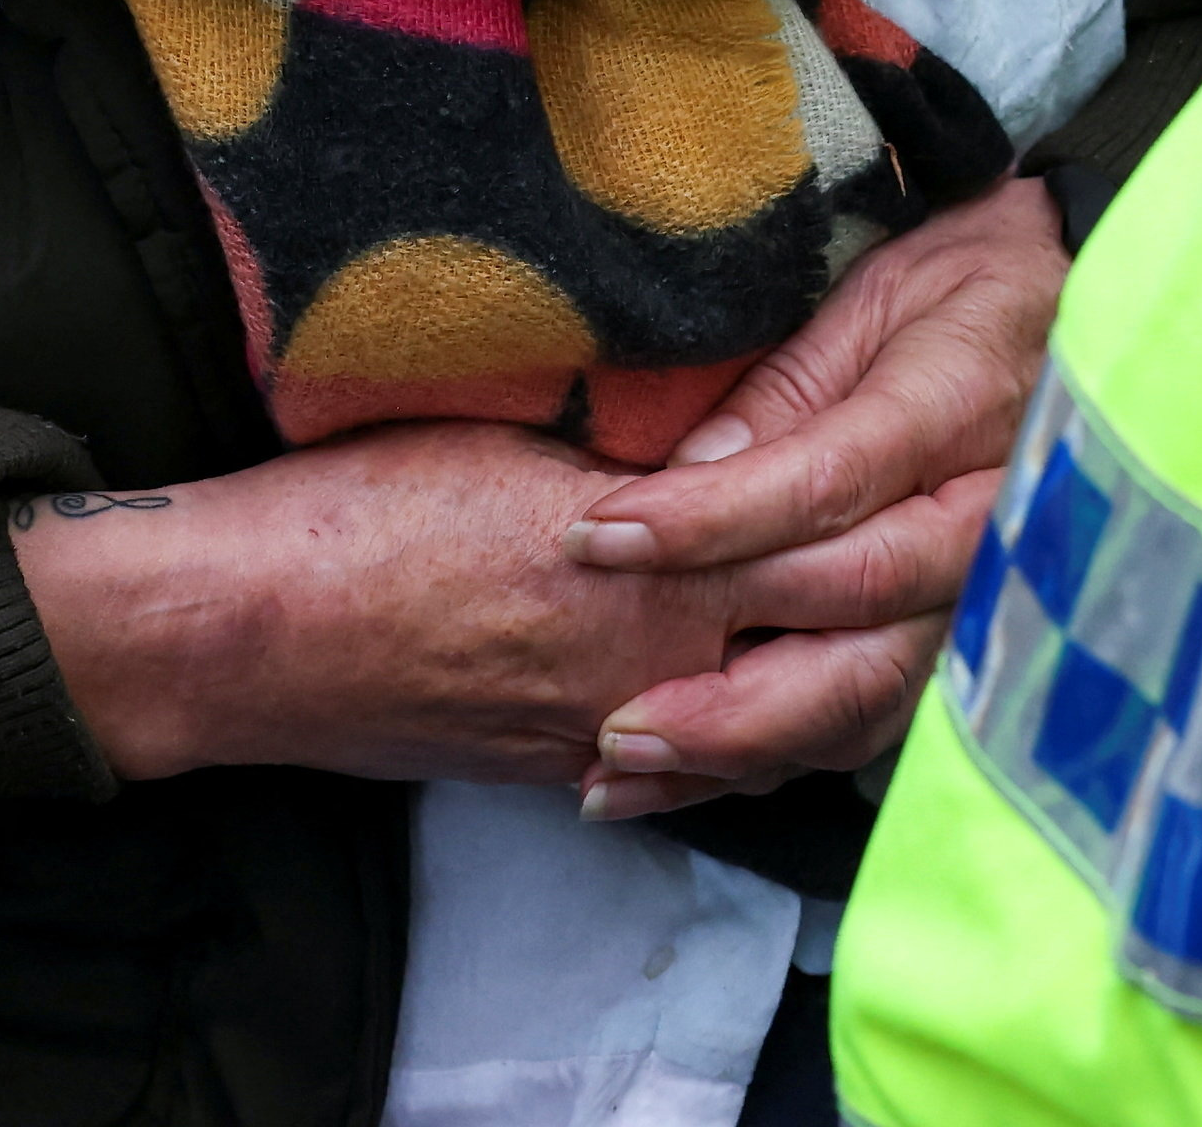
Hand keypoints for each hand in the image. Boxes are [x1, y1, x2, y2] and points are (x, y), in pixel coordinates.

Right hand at [11, 423, 885, 788]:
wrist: (255, 625)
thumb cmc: (374, 504)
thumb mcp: (528, 433)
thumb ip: (652, 442)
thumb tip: (731, 421)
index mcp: (674, 571)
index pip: (834, 556)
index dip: (901, 515)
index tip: (942, 463)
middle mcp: (663, 671)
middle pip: (834, 671)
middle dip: (899, 624)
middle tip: (946, 564)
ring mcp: (610, 737)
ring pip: (774, 739)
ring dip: (832, 697)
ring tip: (883, 637)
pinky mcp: (556, 774)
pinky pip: (694, 780)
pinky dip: (745, 749)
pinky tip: (765, 716)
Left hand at [559, 177, 1063, 813]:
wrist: (1077, 318)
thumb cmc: (966, 293)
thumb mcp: (876, 296)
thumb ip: (789, 385)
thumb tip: (688, 471)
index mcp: (960, 411)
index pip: (824, 484)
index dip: (706, 521)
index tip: (599, 536)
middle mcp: (989, 523)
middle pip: (854, 615)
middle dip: (725, 680)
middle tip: (609, 716)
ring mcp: (991, 595)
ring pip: (869, 692)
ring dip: (744, 745)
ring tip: (624, 770)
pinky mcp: (976, 643)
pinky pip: (883, 716)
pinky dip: (785, 755)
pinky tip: (696, 776)